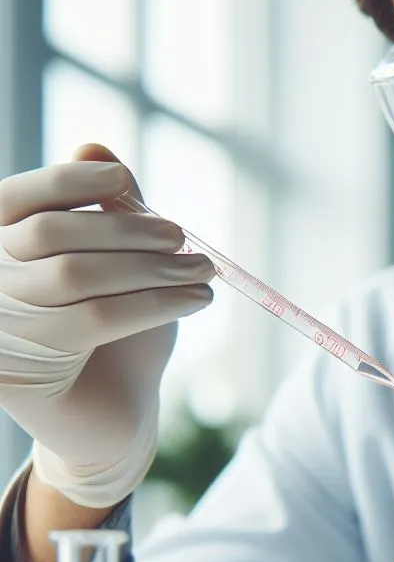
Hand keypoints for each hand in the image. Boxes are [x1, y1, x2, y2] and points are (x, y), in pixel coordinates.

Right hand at [0, 145, 214, 507]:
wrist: (115, 414)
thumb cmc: (118, 333)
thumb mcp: (118, 265)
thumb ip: (108, 211)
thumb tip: (96, 148)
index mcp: (0, 248)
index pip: (16, 199)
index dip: (67, 180)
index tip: (124, 179)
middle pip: (53, 233)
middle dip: (128, 230)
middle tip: (185, 240)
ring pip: (78, 276)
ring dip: (152, 268)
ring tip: (204, 272)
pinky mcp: (17, 372)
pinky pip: (94, 321)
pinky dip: (156, 304)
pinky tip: (198, 300)